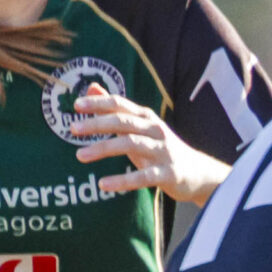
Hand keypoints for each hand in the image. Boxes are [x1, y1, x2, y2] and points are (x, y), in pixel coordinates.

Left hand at [71, 86, 231, 204]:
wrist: (199, 174)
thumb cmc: (162, 149)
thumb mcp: (140, 127)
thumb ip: (115, 109)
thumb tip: (91, 87)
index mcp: (147, 118)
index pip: (121, 104)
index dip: (98, 103)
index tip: (75, 105)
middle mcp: (155, 130)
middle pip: (124, 122)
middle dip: (97, 124)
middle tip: (73, 129)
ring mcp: (163, 151)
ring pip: (131, 145)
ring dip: (104, 148)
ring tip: (80, 155)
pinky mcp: (168, 173)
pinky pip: (143, 177)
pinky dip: (122, 180)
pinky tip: (104, 184)